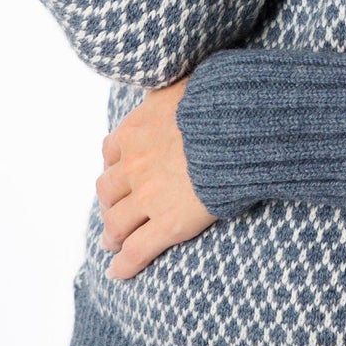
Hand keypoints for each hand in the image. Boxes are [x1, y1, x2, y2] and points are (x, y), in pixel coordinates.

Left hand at [97, 80, 216, 278]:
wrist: (238, 130)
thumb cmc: (219, 102)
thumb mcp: (184, 84)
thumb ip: (170, 87)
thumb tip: (171, 72)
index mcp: (136, 130)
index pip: (111, 151)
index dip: (113, 166)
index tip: (117, 173)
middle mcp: (134, 165)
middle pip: (107, 190)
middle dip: (108, 202)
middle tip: (112, 212)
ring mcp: (148, 197)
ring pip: (116, 223)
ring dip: (112, 234)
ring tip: (113, 243)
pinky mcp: (168, 224)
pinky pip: (138, 250)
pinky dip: (125, 265)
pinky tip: (119, 273)